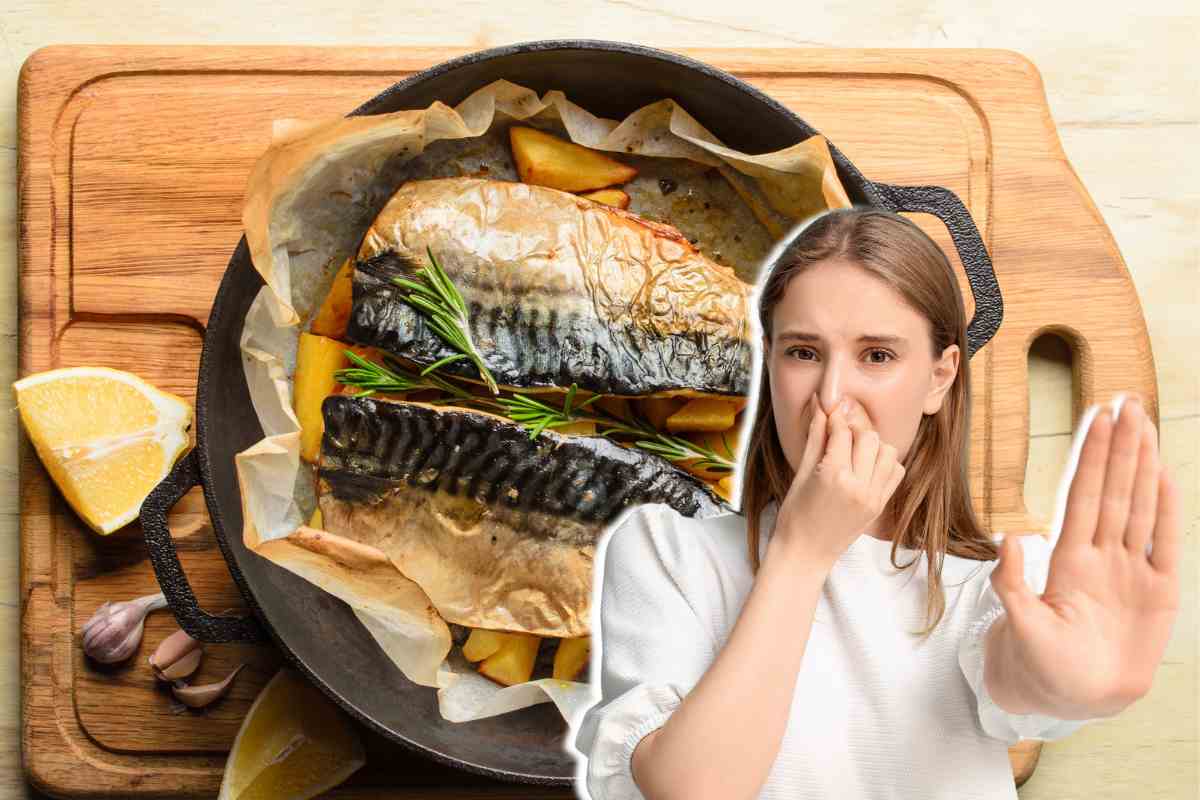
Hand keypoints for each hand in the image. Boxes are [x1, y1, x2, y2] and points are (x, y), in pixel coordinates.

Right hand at [770, 396, 905, 570]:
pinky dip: (884, 462)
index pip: (842, 432)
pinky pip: (895, 471)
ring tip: (853, 450)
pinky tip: (866, 466)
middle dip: (854, 429)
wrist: (805, 553)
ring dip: (872, 445)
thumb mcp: (800, 474)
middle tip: (839, 431)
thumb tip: (819, 406)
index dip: (834, 417)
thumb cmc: (794, 515)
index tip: (829, 410)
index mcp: (833, 476)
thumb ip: (814, 437)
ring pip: (887, 451)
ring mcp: (873, 497)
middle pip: (868, 437)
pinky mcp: (880, 506)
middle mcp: (858, 486)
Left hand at [989, 395, 1181, 717]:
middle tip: (1126, 402)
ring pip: (1139, 506)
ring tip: (1145, 425)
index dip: (1090, 458)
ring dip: (1143, 466)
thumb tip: (1010, 537)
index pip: (1083, 496)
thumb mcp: (1019, 624)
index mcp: (1069, 559)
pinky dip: (1165, 511)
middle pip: (1113, 490)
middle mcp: (1101, 555)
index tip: (1095, 419)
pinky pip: (1164, 544)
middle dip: (1120, 447)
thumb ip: (1013, 583)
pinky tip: (1164, 476)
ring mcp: (1131, 570)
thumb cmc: (1041, 663)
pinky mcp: (1158, 592)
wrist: (1073, 699)